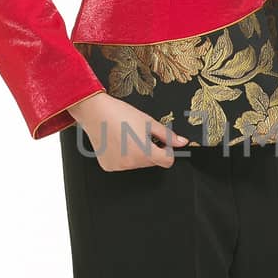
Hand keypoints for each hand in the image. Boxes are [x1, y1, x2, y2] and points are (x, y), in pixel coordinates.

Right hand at [67, 92, 189, 172]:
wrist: (95, 111)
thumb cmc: (120, 113)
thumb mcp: (148, 122)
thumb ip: (167, 135)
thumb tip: (182, 142)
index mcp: (145, 152)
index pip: (167, 161)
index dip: (167, 151)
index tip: (163, 143)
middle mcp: (132, 163)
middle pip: (152, 162)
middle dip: (150, 150)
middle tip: (139, 134)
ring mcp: (119, 166)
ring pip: (138, 164)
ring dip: (137, 154)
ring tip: (127, 136)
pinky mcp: (109, 166)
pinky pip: (123, 165)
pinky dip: (123, 156)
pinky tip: (117, 143)